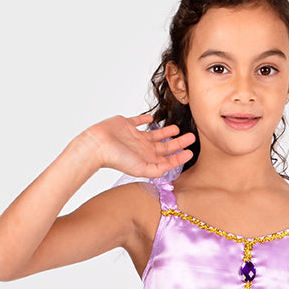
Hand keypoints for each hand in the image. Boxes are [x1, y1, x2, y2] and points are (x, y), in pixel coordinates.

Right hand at [76, 113, 194, 178]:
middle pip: (164, 146)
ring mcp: (134, 136)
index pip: (167, 159)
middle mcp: (142, 149)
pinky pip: (138, 121)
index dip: (179, 156)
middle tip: (191, 137)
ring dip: (166, 132)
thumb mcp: (141, 168)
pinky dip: (145, 120)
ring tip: (176, 129)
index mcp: (147, 159)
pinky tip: (151, 118)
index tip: (190, 151)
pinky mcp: (126, 124)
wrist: (98, 145)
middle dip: (178, 143)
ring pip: (155, 134)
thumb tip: (170, 168)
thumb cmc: (117, 159)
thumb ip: (157, 170)